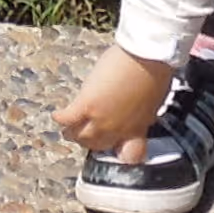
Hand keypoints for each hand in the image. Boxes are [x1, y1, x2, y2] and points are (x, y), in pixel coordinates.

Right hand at [53, 40, 175, 161]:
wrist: (147, 56)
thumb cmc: (155, 70)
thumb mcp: (153, 100)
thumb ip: (140, 112)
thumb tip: (133, 110)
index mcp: (138, 129)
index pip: (129, 156)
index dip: (119, 152)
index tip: (113, 145)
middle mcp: (118, 129)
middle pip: (97, 146)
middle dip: (90, 141)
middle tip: (84, 132)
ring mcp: (101, 118)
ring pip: (79, 136)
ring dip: (73, 132)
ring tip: (68, 127)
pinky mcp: (86, 104)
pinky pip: (68, 118)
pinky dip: (61, 118)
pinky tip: (57, 115)